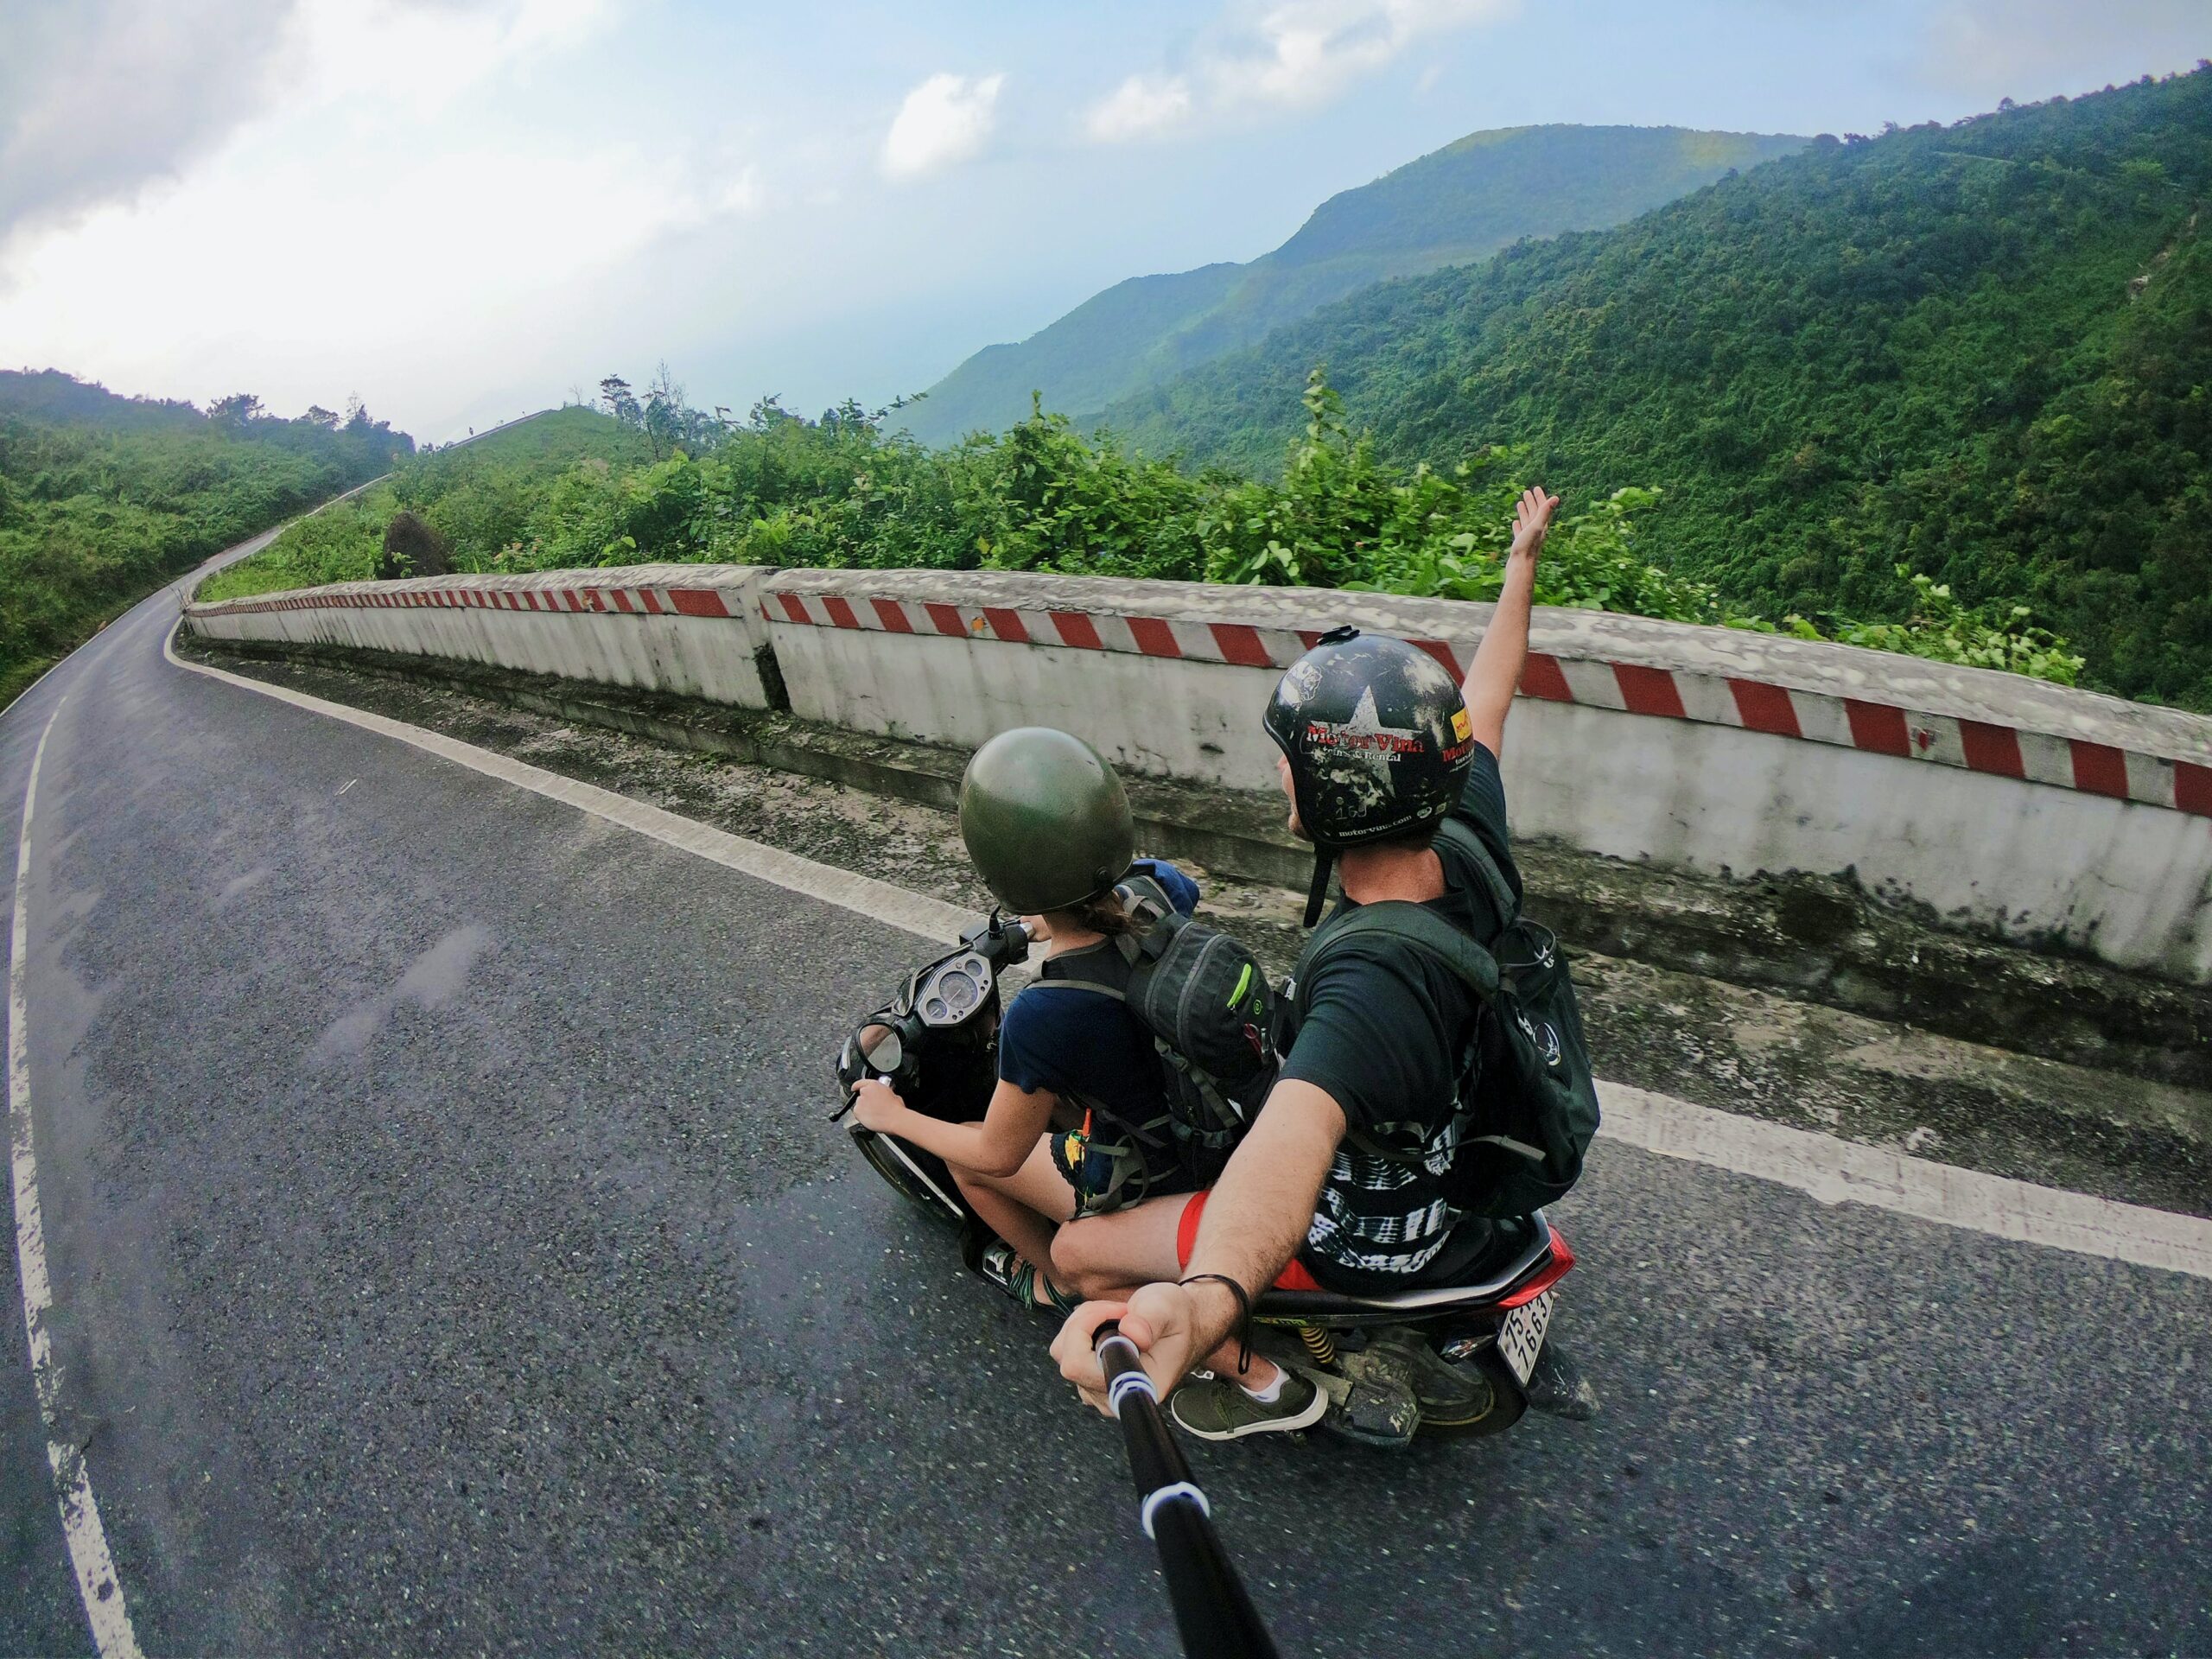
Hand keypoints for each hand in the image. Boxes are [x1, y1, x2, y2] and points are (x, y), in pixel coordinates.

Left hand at [850, 1079, 903, 1133]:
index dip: (856, 1086)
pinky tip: (870, 1118)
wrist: (895, 1119)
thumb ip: (883, 1092)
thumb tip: (882, 1096)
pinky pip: (857, 1113)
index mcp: (874, 1085)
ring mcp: (860, 1101)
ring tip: (874, 1114)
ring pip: (858, 1105)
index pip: (860, 1083)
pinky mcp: (857, 1111)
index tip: (854, 1088)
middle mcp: (865, 1091)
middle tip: (874, 1107)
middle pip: (860, 1095)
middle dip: (865, 1101)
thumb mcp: (893, 1094)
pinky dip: (861, 1116)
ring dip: (863, 1109)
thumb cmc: (896, 1108)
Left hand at [1050, 1281, 1210, 1416]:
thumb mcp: (1168, 1309)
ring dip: (1084, 1322)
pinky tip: (1106, 1321)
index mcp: (1135, 1388)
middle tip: (1121, 1309)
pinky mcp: (1088, 1379)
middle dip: (1088, 1321)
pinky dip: (1081, 1327)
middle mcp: (1112, 1396)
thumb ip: (1150, 1320)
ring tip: (1117, 1314)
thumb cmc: (1177, 1319)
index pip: (1081, 1369)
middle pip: (1068, 1358)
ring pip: (1063, 1351)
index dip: (1089, 1332)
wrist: (1182, 1325)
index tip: (1120, 1313)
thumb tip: (1130, 1333)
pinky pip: (1065, 1349)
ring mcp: (1097, 1390)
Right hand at [1508, 485, 1558, 562]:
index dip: (1539, 497)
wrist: (1520, 566)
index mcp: (1541, 526)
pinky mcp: (1520, 544)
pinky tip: (1515, 523)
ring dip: (1524, 512)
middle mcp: (1536, 531)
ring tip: (1520, 504)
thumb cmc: (1528, 547)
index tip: (1536, 488)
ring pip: (1526, 521)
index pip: (1541, 508)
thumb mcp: (1536, 526)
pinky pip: (1520, 532)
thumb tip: (1556, 497)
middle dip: (1531, 502)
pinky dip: (1518, 525)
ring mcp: (1528, 538)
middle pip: (1534, 513)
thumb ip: (1545, 512)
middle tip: (1527, 492)